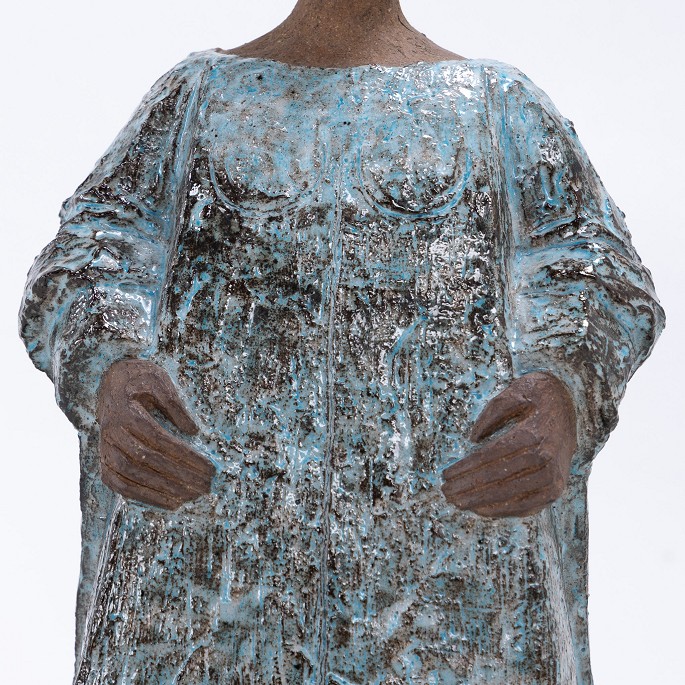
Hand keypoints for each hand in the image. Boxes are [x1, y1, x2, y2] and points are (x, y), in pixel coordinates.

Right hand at [97, 359, 215, 509]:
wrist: (109, 382)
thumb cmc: (139, 380)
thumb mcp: (159, 381)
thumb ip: (175, 405)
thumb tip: (193, 431)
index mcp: (126, 413)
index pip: (159, 440)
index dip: (185, 456)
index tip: (208, 467)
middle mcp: (112, 433)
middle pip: (147, 460)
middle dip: (179, 476)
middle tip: (205, 485)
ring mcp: (105, 449)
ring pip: (132, 477)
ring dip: (163, 490)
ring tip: (191, 497)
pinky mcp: (104, 462)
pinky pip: (120, 486)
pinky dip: (144, 497)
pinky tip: (170, 503)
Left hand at [441, 371, 576, 517]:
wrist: (572, 406)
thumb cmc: (537, 397)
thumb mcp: (513, 393)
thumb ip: (491, 413)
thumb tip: (473, 438)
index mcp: (532, 434)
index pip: (490, 458)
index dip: (465, 469)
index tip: (445, 475)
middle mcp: (545, 459)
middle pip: (497, 479)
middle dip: (467, 488)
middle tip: (446, 493)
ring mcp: (553, 477)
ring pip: (510, 495)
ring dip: (481, 502)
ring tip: (458, 502)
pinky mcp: (556, 490)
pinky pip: (527, 506)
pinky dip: (503, 510)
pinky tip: (482, 509)